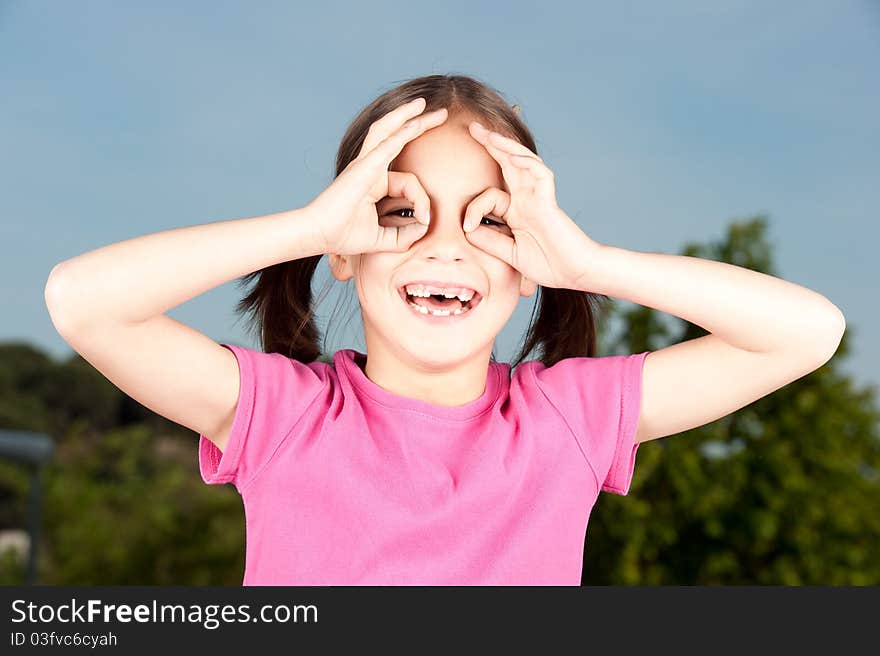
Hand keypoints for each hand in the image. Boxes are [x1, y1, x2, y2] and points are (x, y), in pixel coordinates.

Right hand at [305, 98, 447, 254]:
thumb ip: (405, 235)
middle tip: (439, 114)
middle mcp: (369, 167)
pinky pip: (388, 144)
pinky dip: (403, 132)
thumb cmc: (344, 236)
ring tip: (424, 104)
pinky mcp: (364, 167)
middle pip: (395, 136)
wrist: (320, 234)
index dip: (422, 200)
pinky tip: (417, 121)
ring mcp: (365, 164)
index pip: (409, 181)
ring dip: (407, 115)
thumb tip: (425, 225)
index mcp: (374, 181)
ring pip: (388, 131)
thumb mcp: (384, 239)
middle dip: (417, 123)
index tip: (424, 220)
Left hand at [462, 122, 602, 289]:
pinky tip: (513, 157)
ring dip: (506, 146)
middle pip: (508, 164)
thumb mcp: (509, 254)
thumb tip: (467, 228)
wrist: (575, 273)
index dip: (474, 208)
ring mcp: (539, 198)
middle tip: (473, 128)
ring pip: (523, 162)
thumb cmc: (548, 265)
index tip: (466, 226)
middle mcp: (527, 199)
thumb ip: (490, 240)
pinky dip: (528, 164)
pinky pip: (541, 175)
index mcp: (517, 211)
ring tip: (488, 134)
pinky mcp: (550, 202)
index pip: (491, 195)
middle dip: (491, 145)